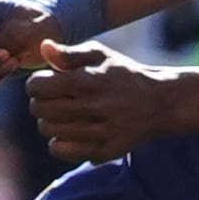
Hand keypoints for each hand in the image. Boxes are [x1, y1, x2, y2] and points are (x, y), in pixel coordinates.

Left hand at [22, 41, 185, 164]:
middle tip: (54, 101)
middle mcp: (93, 106)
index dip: (36, 84)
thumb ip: (70, 54)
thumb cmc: (125, 75)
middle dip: (41, 103)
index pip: (37, 86)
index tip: (46, 84)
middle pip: (39, 109)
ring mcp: (100, 130)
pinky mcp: (105, 149)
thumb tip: (44, 48)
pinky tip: (69, 135)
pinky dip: (59, 144)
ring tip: (63, 117)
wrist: (161, 102)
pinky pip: (63, 151)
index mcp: (88, 80)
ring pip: (49, 130)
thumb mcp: (101, 56)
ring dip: (50, 123)